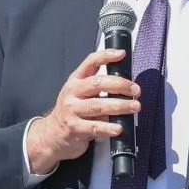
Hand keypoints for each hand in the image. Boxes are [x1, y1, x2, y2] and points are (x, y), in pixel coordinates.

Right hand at [26, 49, 140, 173]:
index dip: (106, 56)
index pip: (90, 62)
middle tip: (136, 90)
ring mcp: (72, 110)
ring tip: (135, 106)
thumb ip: (98, 85)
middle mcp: (72, 92)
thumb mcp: (79, 92)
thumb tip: (127, 81)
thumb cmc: (73, 110)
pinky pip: (94, 127)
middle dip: (120, 85)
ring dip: (120, 106)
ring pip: (98, 106)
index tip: (122, 54)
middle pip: (98, 83)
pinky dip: (109, 128)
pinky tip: (119, 128)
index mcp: (76, 80)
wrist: (52, 134)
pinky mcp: (74, 129)